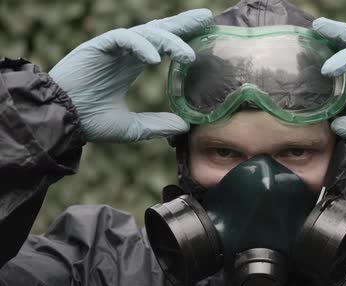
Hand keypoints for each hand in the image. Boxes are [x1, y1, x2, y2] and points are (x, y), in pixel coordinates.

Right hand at [49, 9, 212, 141]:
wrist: (60, 122)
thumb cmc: (88, 122)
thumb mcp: (132, 127)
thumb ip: (157, 124)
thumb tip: (184, 127)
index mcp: (132, 65)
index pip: (163, 45)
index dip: (183, 38)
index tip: (206, 33)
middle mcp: (125, 53)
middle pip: (159, 30)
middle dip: (183, 23)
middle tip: (207, 17)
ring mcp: (112, 48)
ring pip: (146, 33)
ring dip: (169, 41)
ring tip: (188, 56)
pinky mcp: (97, 46)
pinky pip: (123, 38)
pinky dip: (140, 46)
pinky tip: (155, 60)